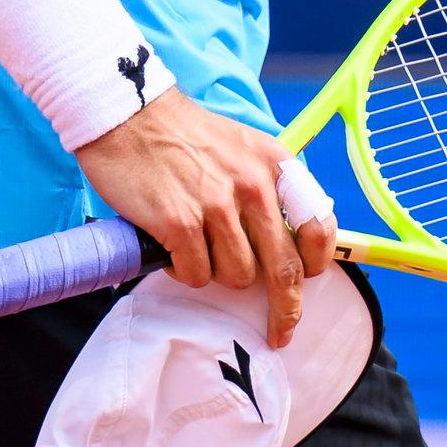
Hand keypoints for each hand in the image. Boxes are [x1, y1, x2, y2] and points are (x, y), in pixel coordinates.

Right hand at [76, 95, 336, 345]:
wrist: (129, 115)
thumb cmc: (185, 136)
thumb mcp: (244, 147)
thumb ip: (269, 187)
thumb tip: (289, 241)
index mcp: (275, 165)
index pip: (317, 227)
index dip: (315, 265)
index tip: (306, 283)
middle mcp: (253, 186)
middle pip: (284, 269)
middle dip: (285, 309)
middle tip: (280, 331)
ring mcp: (217, 205)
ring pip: (237, 277)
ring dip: (219, 275)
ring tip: (197, 250)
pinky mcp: (179, 223)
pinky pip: (196, 275)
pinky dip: (185, 272)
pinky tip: (173, 251)